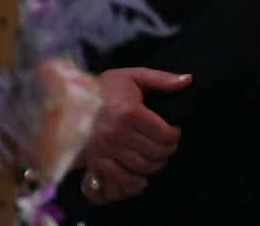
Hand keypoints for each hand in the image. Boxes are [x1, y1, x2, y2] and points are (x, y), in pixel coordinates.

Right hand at [80, 67, 189, 202]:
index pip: (164, 134)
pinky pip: (120, 178)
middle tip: (168, 146)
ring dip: (155, 165)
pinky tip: (142, 178)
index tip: (174, 133)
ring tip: (157, 157)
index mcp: (131, 112)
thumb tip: (188, 80)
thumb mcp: (133, 76)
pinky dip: (134, 182)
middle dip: (167, 151)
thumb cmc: (104, 88)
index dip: (174, 136)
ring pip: (142, 166)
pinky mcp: (96, 160)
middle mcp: (119, 133)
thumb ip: (162, 79)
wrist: (71, 100)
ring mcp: (107, 149)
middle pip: (156, 152)